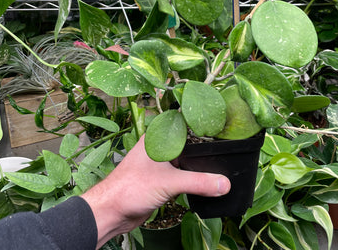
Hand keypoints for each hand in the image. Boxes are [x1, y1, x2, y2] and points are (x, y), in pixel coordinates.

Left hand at [82, 135, 230, 247]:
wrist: (112, 212)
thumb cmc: (129, 188)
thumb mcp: (169, 182)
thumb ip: (199, 182)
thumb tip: (223, 183)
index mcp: (157, 138)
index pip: (184, 125)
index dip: (202, 125)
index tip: (222, 127)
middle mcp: (159, 148)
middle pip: (187, 143)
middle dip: (204, 148)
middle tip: (225, 148)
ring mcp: (160, 163)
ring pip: (184, 160)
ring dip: (198, 166)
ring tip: (219, 166)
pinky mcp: (160, 179)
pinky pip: (181, 175)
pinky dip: (192, 178)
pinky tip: (204, 182)